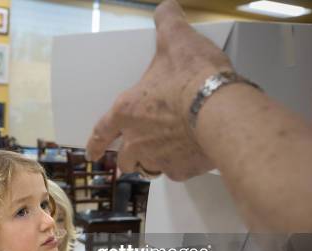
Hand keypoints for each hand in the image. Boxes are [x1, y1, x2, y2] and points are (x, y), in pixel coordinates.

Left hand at [86, 0, 232, 180]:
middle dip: (128, 158)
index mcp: (127, 110)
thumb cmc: (193, 76)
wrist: (220, 110)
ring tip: (165, 155)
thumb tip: (165, 8)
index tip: (91, 154)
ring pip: (148, 168)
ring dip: (152, 163)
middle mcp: (136, 140)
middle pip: (125, 158)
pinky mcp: (181, 170)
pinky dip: (181, 166)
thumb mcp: (176, 39)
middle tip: (136, 154)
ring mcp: (158, 158)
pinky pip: (176, 172)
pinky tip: (191, 156)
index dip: (95, 144)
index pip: (102, 132)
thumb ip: (167, 22)